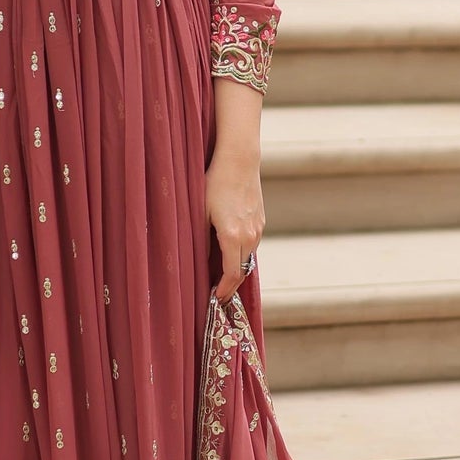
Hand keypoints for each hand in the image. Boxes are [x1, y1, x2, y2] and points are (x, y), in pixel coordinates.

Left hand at [206, 144, 263, 302]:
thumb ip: (200, 239)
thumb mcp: (200, 212)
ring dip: (237, 269)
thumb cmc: (214, 183)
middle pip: (243, 270)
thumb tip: (198, 260)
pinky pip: (252, 245)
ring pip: (249, 258)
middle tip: (219, 294)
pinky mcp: (261, 221)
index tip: (215, 298)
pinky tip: (231, 253)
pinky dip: (242, 255)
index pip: (232, 274)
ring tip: (223, 277)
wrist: (240, 161)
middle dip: (231, 285)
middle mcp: (249, 236)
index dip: (224, 290)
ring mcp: (258, 228)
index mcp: (232, 237)